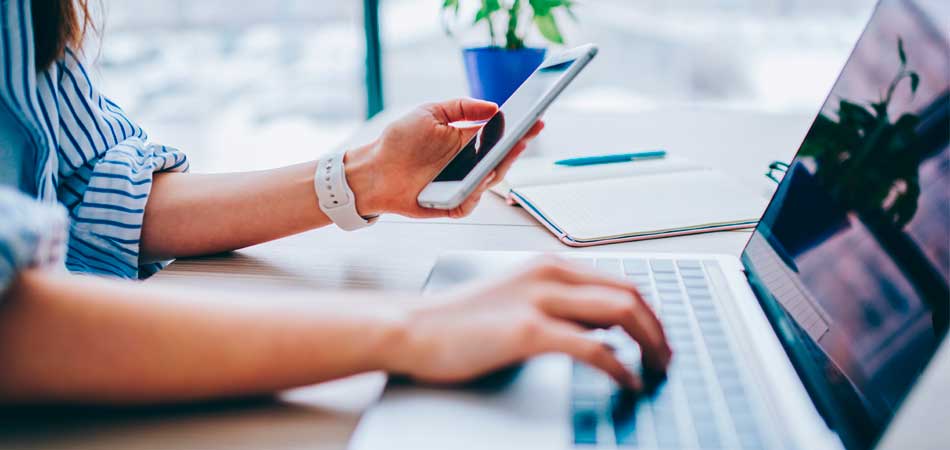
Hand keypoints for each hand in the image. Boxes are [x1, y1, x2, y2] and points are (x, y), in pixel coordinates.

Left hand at [343, 98, 543, 217]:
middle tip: (526, 135)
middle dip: (516, 147)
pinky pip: (471, 201)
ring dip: (499, 167)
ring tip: (507, 152)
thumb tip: (493, 107)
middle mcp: (469, 164)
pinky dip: (477, 192)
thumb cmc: (399, 141)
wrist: (374, 169)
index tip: (535, 118)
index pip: (500, 135)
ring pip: (490, 180)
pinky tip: (480, 180)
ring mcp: (462, 185)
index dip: (519, 128)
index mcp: (467, 141)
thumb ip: (462, 107)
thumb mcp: (430, 113)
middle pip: (501, 158)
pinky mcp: (452, 204)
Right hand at [384, 257, 672, 389]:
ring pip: (621, 313)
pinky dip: (620, 366)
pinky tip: (627, 381)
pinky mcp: (529, 330)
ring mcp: (541, 300)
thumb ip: (559, 304)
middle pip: (630, 294)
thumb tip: (602, 326)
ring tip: (657, 369)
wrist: (414, 328)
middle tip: (667, 357)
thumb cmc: (459, 320)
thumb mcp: (517, 297)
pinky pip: (593, 347)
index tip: (659, 337)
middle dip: (658, 327)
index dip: (649, 311)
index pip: (620, 281)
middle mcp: (551, 274)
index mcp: (550, 265)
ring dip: (650, 343)